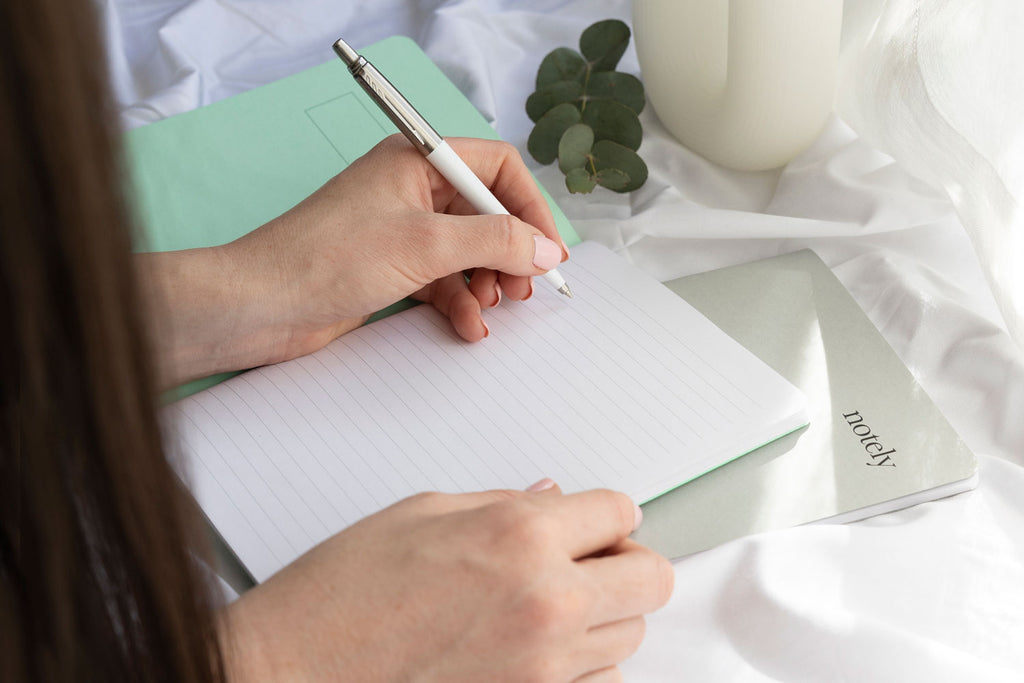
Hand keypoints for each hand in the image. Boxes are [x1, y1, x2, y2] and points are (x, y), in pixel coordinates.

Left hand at [137, 135, 567, 387]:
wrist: (261, 305)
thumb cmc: (324, 258)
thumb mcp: (426, 245)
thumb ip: (494, 241)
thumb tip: (544, 247)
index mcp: (416, 160)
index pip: (495, 167)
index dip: (529, 206)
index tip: (548, 247)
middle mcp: (410, 190)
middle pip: (485, 212)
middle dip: (509, 251)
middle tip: (524, 286)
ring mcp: (400, 231)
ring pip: (466, 251)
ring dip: (485, 281)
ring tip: (492, 306)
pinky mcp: (390, 268)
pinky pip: (442, 280)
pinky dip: (459, 302)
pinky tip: (467, 325)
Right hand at [221, 484, 673, 681]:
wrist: (292, 675)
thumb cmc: (339, 595)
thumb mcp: (419, 513)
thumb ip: (500, 504)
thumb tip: (550, 499)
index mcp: (518, 535)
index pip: (620, 510)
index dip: (606, 512)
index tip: (594, 519)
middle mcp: (546, 601)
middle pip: (651, 578)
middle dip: (626, 561)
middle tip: (590, 558)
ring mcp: (544, 667)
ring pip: (632, 635)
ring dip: (605, 613)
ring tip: (554, 604)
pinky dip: (584, 663)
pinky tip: (539, 647)